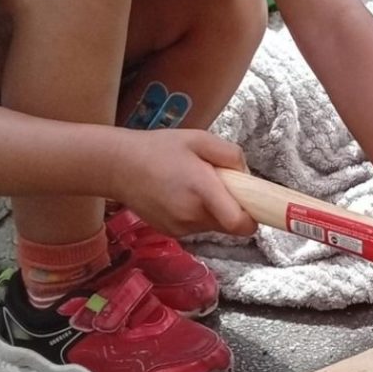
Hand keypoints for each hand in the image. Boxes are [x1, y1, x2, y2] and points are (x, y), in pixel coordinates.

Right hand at [106, 128, 256, 236]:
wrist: (117, 167)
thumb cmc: (159, 148)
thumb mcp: (199, 138)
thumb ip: (230, 154)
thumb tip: (247, 174)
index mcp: (202, 191)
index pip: (239, 224)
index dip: (253, 219)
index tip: (255, 205)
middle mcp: (192, 216)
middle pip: (230, 225)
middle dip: (235, 208)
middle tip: (223, 184)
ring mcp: (179, 228)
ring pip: (214, 226)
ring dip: (216, 211)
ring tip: (197, 185)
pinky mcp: (170, 233)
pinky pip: (197, 227)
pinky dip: (199, 214)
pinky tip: (182, 195)